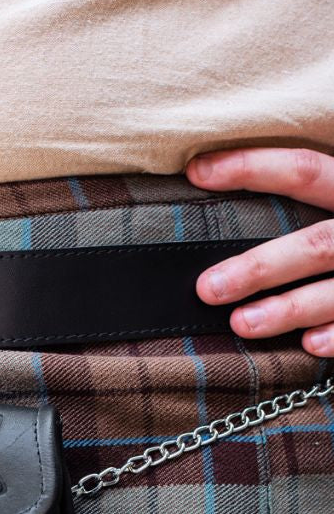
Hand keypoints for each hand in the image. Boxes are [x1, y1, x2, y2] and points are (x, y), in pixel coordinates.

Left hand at [185, 148, 333, 356]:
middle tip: (206, 288)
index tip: (197, 172)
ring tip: (240, 324)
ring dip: (288, 309)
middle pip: (316, 243)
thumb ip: (311, 192)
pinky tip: (309, 345)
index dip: (251, 168)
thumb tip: (218, 185)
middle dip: (260, 267)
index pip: (306, 169)